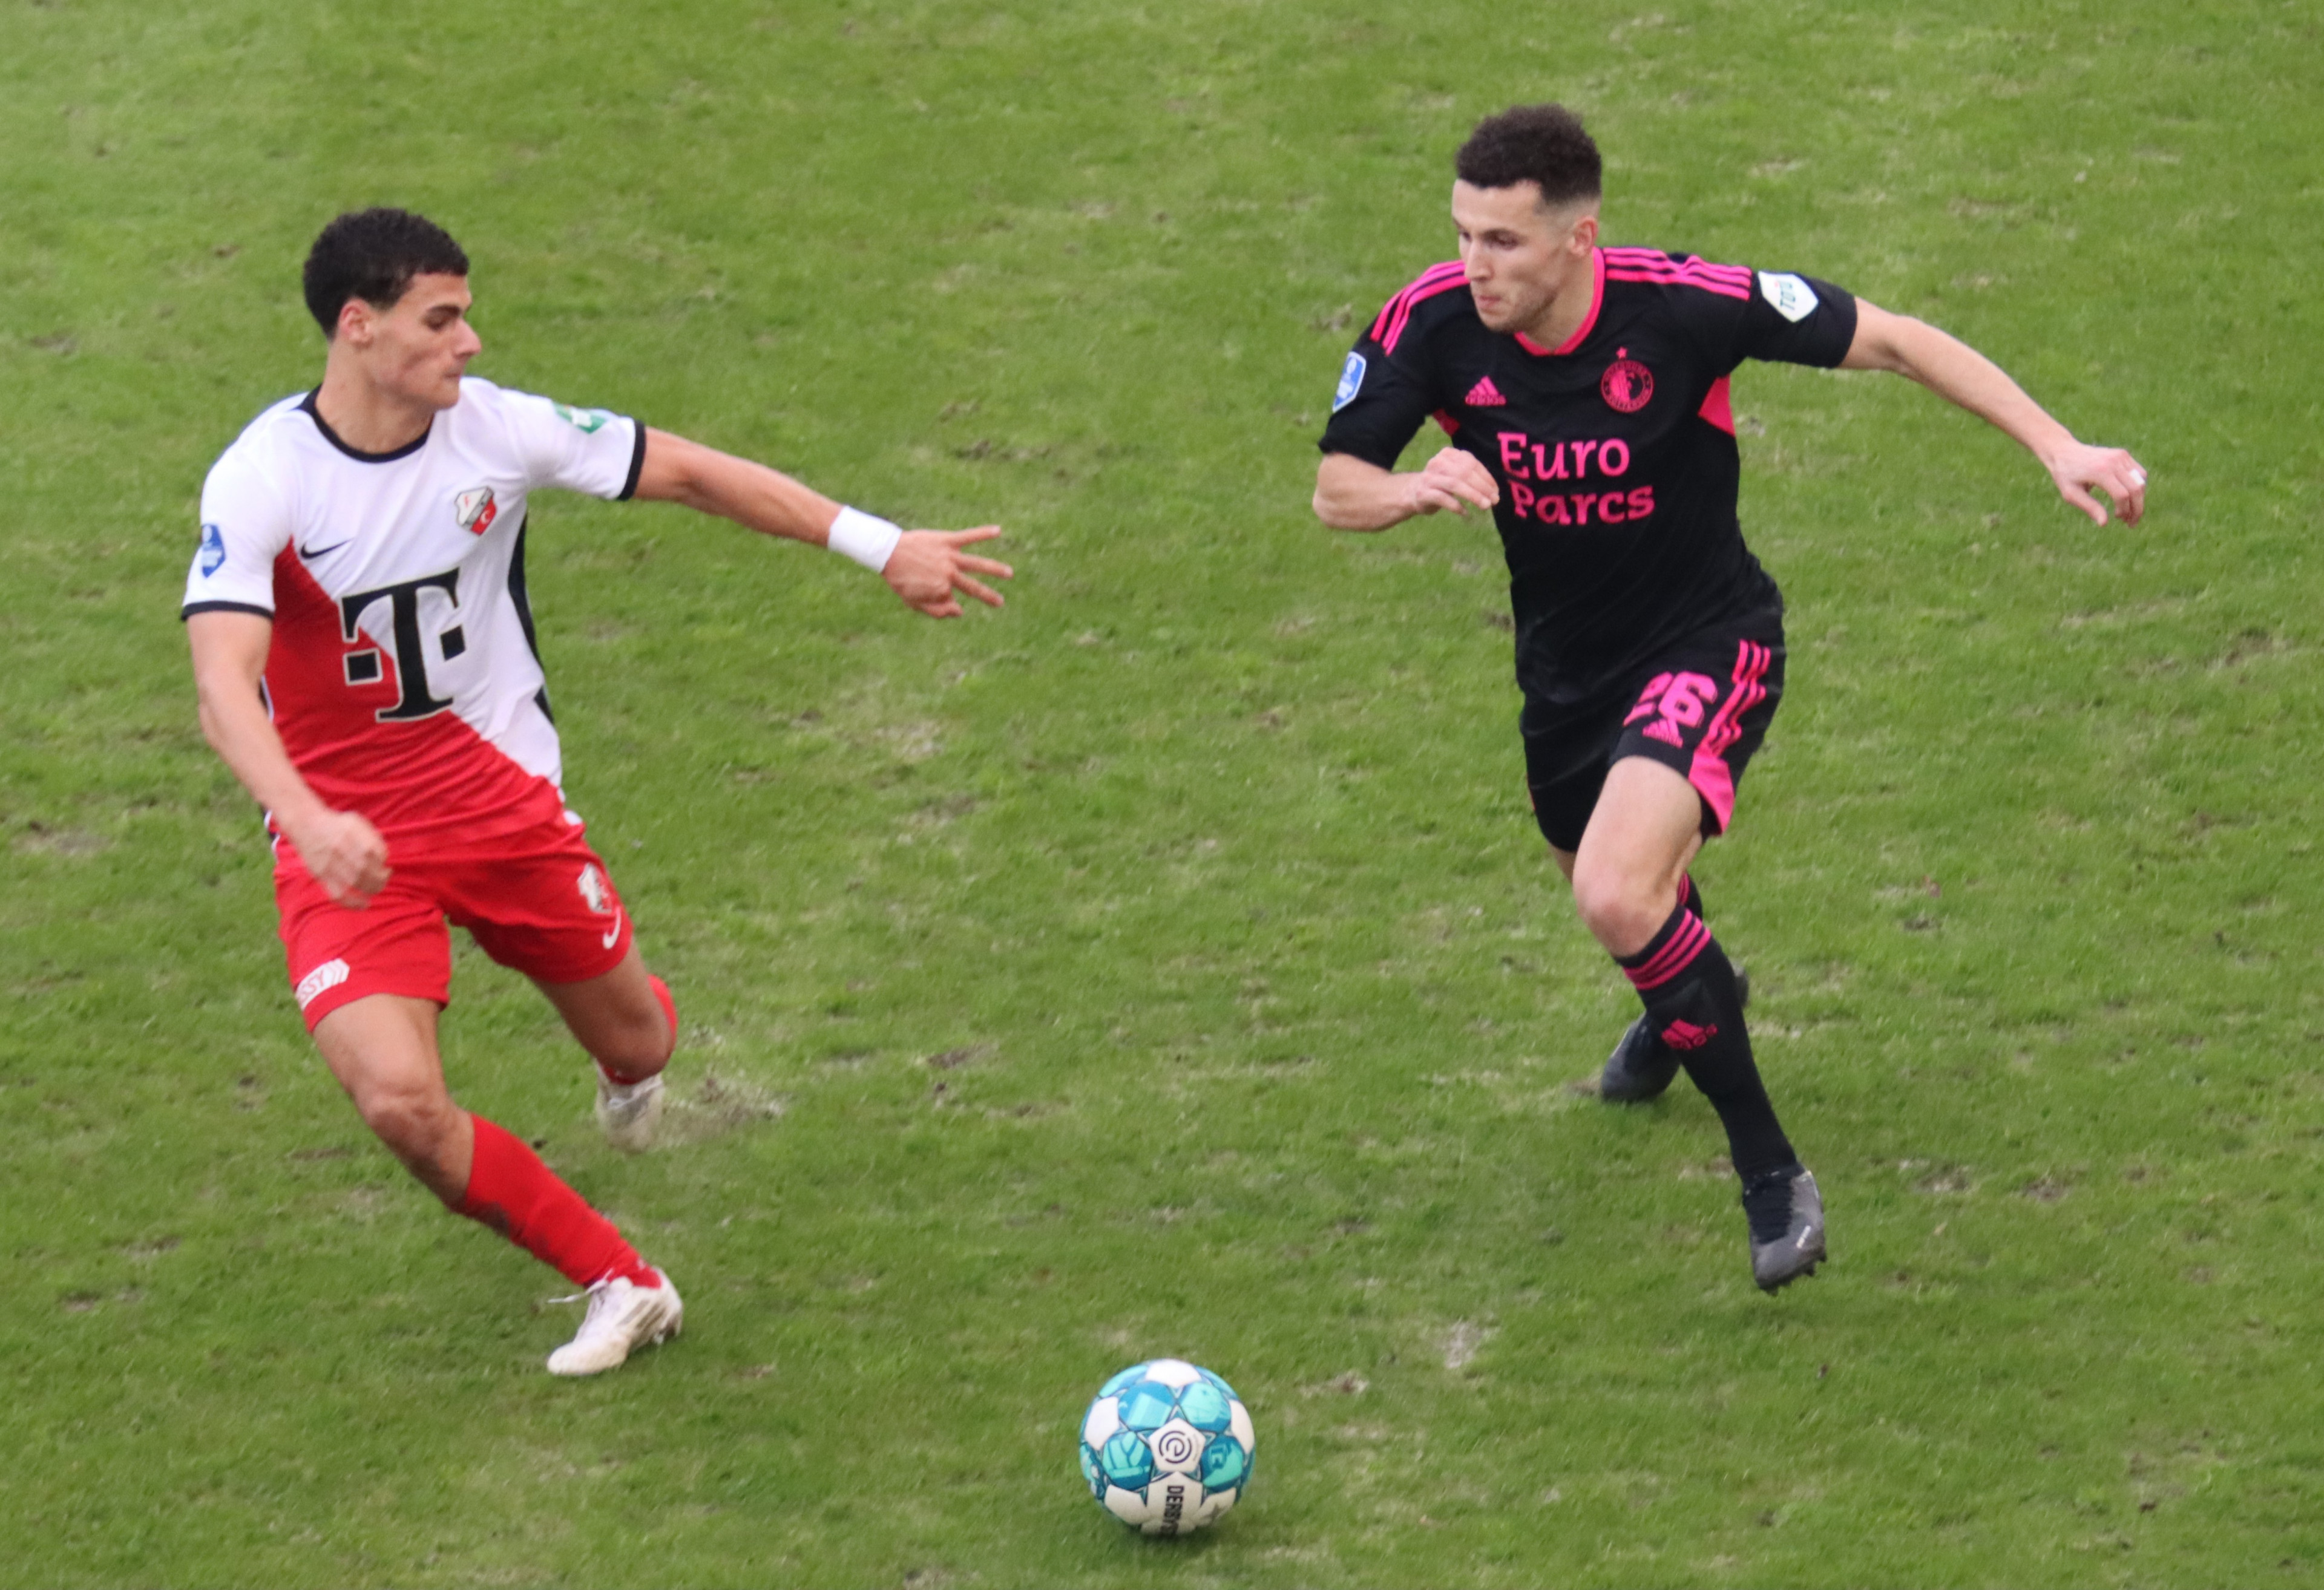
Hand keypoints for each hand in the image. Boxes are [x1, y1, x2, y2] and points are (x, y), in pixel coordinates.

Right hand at [284, 807, 390, 906]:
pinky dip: (353, 902)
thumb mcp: (357, 822)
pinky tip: (364, 904)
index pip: (375, 852)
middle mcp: (341, 847)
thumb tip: (384, 858)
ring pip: (356, 882)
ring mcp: (330, 863)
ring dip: (372, 888)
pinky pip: (337, 894)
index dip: (383, 861)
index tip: (385, 864)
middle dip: (381, 877)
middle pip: (367, 869)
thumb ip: (372, 838)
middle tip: (384, 877)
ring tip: (376, 887)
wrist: (306, 825)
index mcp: (352, 832)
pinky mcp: (321, 875)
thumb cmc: (337, 825)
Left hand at [883, 527, 1013, 617]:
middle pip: (974, 587)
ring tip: (1009, 573)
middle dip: (989, 596)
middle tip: (1001, 602)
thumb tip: (961, 610)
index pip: (953, 599)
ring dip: (995, 569)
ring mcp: (950, 556)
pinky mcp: (947, 540)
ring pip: (977, 563)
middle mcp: (949, 573)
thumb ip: (937, 610)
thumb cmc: (899, 579)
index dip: (944, 600)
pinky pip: (968, 536)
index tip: (936, 596)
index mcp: (941, 589)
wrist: (888, 552)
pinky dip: (983, 533)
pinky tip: (998, 531)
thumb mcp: (913, 602)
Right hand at [1403, 446, 1499, 517]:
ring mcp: (1429, 478)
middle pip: (1464, 473)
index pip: (1471, 463)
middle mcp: (1438, 462)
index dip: (1486, 477)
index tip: (1496, 491)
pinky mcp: (1423, 493)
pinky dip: (1457, 506)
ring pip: (1455, 485)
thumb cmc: (1441, 483)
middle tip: (1494, 500)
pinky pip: (1443, 499)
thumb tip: (1493, 491)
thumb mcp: (1455, 473)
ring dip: (1473, 496)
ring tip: (1485, 506)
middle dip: (1482, 487)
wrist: (1413, 492)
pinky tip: (1466, 513)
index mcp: (1449, 454)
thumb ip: (1472, 476)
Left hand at [2041, 440, 2146, 526]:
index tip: (2117, 518)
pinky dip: (2137, 486)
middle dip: (2137, 509)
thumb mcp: (2071, 494)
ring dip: (2139, 499)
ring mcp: (2120, 456)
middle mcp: (2114, 461)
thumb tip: (2104, 523)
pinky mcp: (2123, 454)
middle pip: (2136, 488)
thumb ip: (2089, 507)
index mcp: (2100, 471)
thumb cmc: (2065, 476)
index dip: (2123, 510)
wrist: (2064, 452)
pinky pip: (2138, 473)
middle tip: (2131, 524)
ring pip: (2141, 481)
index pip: (2122, 495)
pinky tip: (2128, 498)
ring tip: (2129, 513)